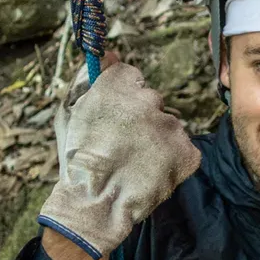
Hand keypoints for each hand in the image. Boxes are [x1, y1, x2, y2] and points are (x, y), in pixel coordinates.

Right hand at [37, 62, 199, 259]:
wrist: (96, 204)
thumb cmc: (77, 160)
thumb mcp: (72, 113)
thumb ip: (91, 79)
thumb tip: (111, 54)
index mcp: (120, 84)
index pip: (131, 78)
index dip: (122, 99)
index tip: (115, 117)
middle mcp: (149, 99)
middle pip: (152, 103)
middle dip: (141, 121)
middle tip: (123, 147)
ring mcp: (171, 126)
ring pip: (168, 127)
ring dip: (158, 141)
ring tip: (136, 164)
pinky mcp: (187, 151)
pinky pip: (184, 151)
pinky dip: (173, 162)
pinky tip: (151, 174)